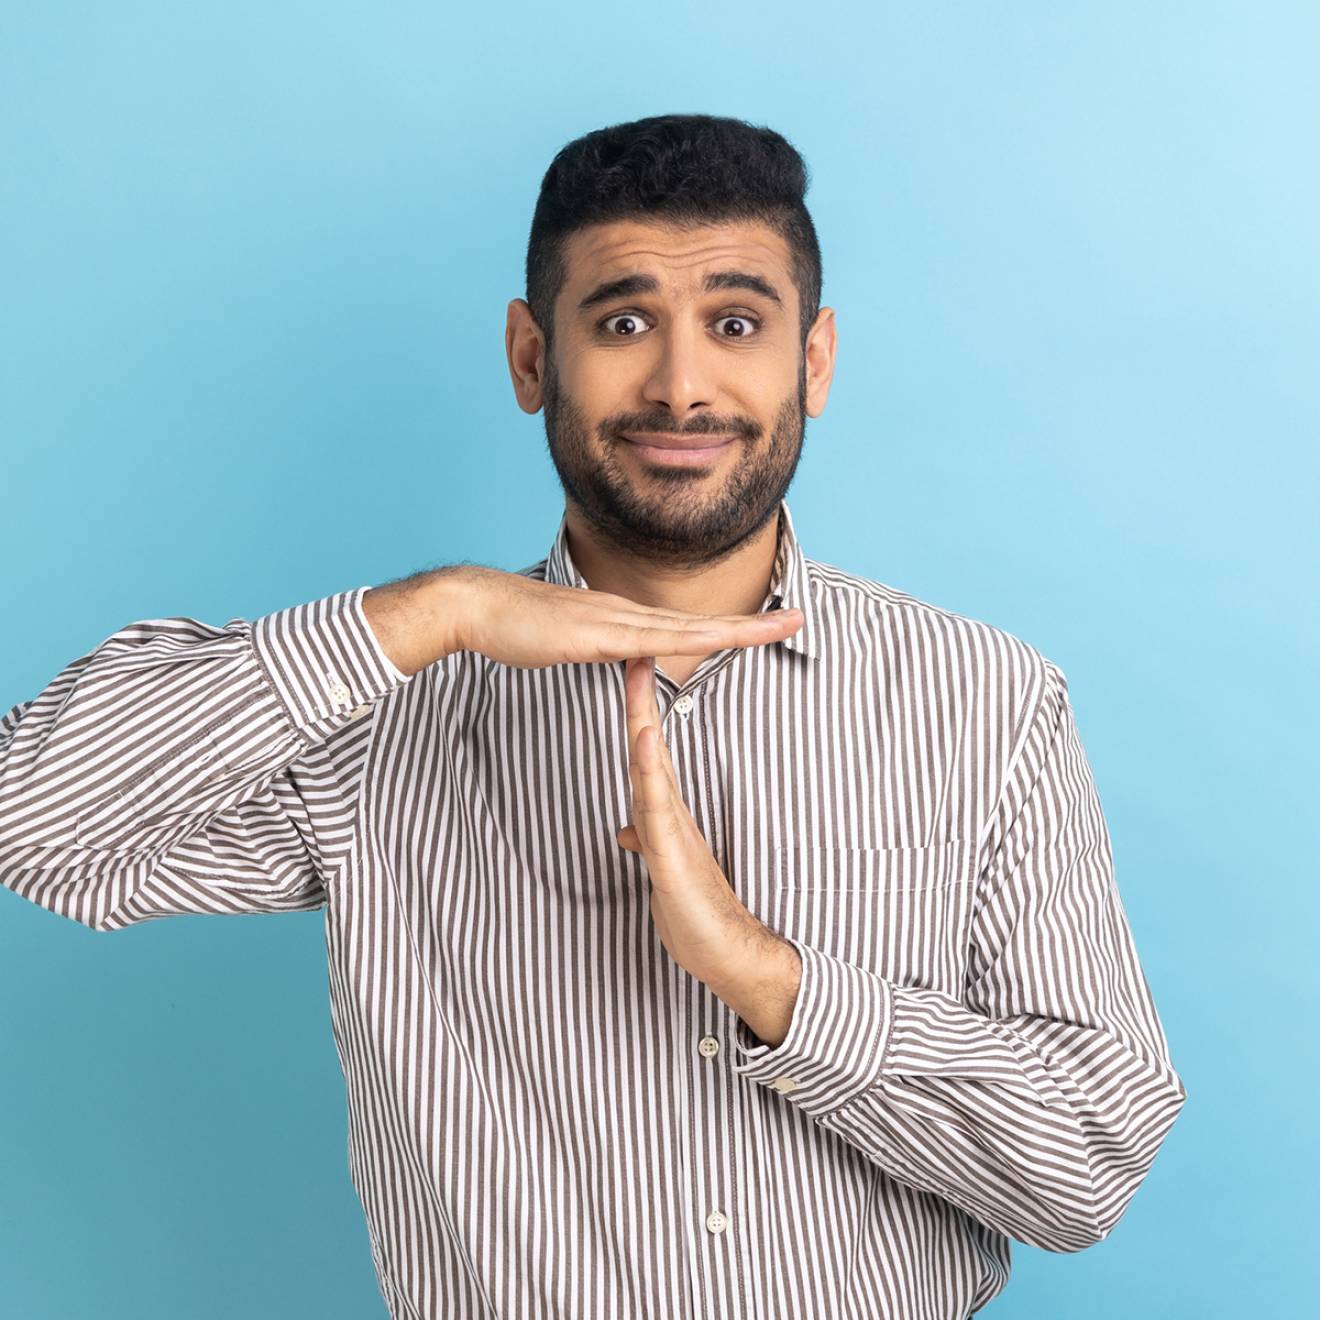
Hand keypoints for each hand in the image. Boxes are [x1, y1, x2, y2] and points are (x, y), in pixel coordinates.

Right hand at [456, 565, 802, 669]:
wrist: (477, 606)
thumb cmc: (516, 626)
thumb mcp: (570, 642)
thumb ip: (601, 647)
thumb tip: (625, 655)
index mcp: (624, 619)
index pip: (688, 625)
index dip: (730, 626)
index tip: (768, 625)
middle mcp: (627, 614)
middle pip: (702, 623)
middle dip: (754, 623)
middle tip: (800, 618)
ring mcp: (613, 621)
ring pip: (688, 629)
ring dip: (737, 629)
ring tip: (779, 626)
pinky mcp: (594, 635)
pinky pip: (649, 641)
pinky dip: (686, 641)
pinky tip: (714, 640)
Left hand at [615, 654, 783, 1003]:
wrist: (730, 955)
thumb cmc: (696, 916)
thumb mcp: (661, 874)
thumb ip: (647, 844)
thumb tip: (628, 829)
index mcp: (664, 816)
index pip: (646, 754)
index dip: (637, 713)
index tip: (632, 672)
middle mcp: (670, 814)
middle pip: (649, 745)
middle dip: (640, 698)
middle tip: (635, 648)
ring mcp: (673, 830)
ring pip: (652, 765)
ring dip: (643, 718)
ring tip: (637, 672)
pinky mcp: (674, 854)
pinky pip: (657, 806)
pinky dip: (649, 770)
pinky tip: (642, 740)